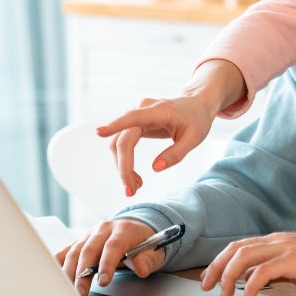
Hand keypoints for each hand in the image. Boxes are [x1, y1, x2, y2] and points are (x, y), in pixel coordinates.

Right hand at [56, 218, 163, 294]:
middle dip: (83, 273)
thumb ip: (148, 260)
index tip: (104, 282)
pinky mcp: (80, 241)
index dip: (107, 264)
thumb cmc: (145, 243)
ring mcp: (90, 234)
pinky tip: (53, 275)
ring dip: (70, 272)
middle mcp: (103, 230)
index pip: (113, 246)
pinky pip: (67, 250)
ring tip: (68, 291)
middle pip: (89, 250)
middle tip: (81, 293)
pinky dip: (58, 262)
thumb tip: (141, 268)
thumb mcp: (154, 251)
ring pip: (75, 251)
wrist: (136, 228)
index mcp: (123, 230)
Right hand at [97, 60, 245, 195]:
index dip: (114, 125)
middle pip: (123, 139)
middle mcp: (143, 109)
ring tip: (136, 186)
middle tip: (131, 191)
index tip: (99, 132)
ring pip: (119, 142)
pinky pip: (124, 142)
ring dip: (123, 166)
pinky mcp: (135, 123)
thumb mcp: (194, 138)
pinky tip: (134, 176)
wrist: (196, 105)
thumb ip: (176, 153)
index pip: (132, 118)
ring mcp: (137, 115)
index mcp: (159, 111)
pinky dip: (125, 161)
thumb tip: (156, 167)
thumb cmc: (197, 120)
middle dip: (124, 167)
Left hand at [200, 233, 295, 295]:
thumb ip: (270, 267)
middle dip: (217, 267)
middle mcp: (274, 241)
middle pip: (235, 249)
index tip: (208, 277)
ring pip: (245, 256)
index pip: (238, 246)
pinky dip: (252, 285)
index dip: (219, 261)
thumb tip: (250, 280)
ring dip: (230, 276)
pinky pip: (264, 270)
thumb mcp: (289, 265)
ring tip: (226, 294)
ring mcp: (283, 248)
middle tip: (207, 286)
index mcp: (272, 241)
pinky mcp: (292, 258)